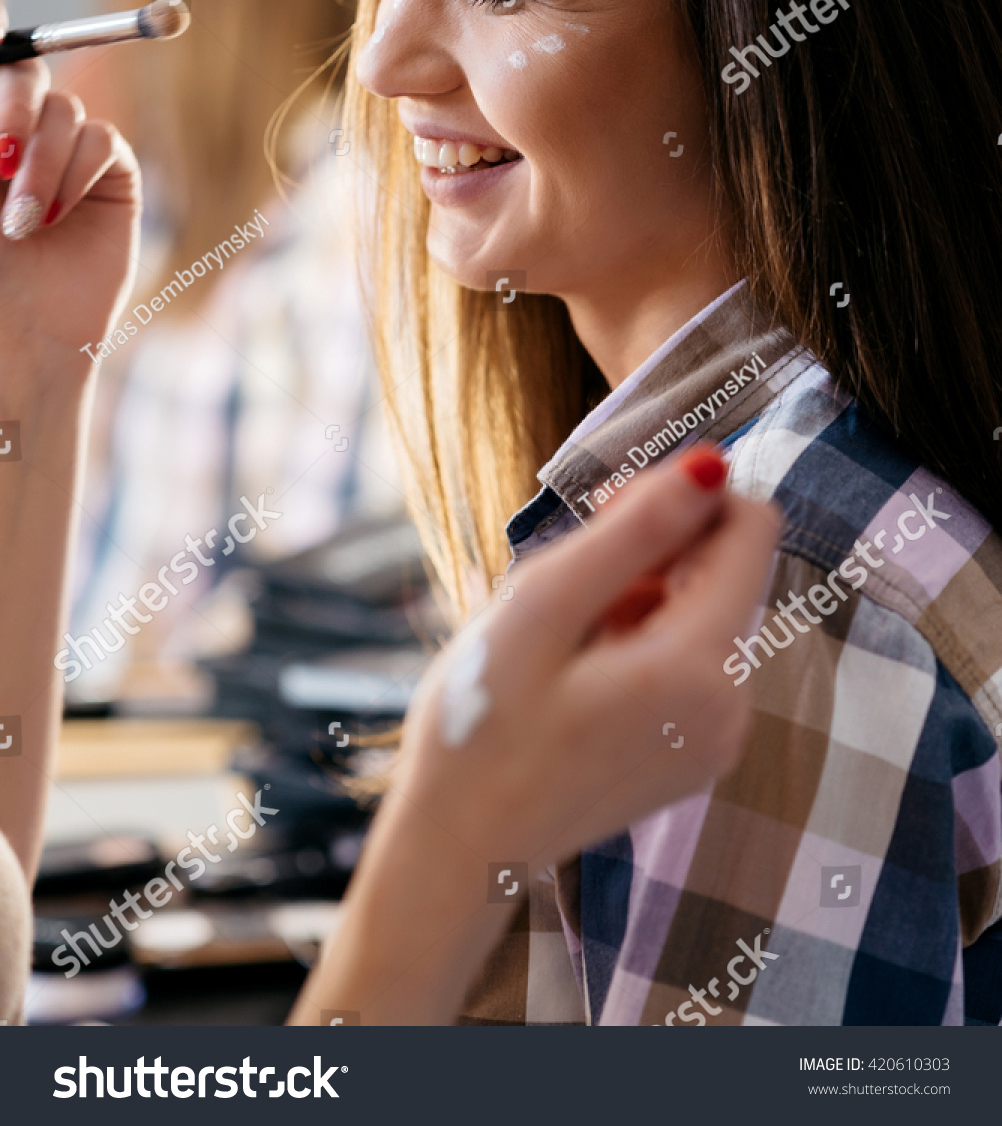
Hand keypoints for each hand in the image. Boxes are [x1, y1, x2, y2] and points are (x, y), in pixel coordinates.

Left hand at [0, 41, 139, 374]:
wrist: (13, 343)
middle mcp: (16, 139)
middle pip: (24, 70)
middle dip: (13, 98)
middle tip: (1, 144)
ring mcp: (64, 159)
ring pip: (66, 108)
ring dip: (42, 161)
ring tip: (21, 222)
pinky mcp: (110, 182)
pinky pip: (102, 140)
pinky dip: (77, 173)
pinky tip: (54, 219)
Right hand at [390, 444, 779, 868]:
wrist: (459, 849)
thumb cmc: (481, 725)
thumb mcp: (544, 606)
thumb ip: (635, 530)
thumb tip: (711, 464)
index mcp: (701, 667)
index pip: (752, 529)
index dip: (686, 496)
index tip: (610, 509)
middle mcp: (732, 706)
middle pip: (728, 570)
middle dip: (656, 547)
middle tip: (568, 566)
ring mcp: (717, 738)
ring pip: (704, 612)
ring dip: (642, 594)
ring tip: (562, 629)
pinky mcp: (694, 754)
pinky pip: (690, 661)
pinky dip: (641, 639)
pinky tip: (577, 665)